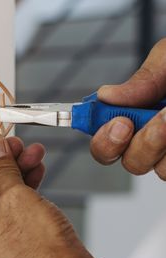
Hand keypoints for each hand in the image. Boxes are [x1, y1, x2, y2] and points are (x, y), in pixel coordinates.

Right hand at [93, 38, 165, 179]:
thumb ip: (141, 80)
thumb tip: (106, 96)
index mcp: (139, 115)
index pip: (107, 142)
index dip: (104, 139)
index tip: (118, 123)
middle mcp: (156, 137)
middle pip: (130, 162)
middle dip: (143, 144)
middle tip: (160, 121)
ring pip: (162, 170)